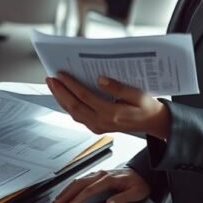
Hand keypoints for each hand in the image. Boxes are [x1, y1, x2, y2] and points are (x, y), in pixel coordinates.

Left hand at [46, 73, 170, 139]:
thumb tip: (100, 79)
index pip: (84, 97)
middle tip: (50, 78)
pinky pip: (78, 116)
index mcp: (111, 113)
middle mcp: (101, 122)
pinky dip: (67, 106)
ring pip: (73, 113)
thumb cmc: (146, 108)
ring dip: (61, 98)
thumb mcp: (137, 95)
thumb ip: (118, 88)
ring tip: (53, 85)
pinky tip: (63, 96)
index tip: (61, 74)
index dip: (71, 85)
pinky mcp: (96, 127)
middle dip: (59, 91)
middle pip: (73, 106)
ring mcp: (97, 127)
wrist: (153, 123)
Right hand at [54, 168, 149, 202]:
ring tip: (59, 198)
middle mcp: (102, 174)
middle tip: (57, 202)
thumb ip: (122, 198)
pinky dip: (73, 185)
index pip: (89, 189)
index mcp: (110, 179)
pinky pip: (82, 178)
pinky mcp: (98, 174)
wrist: (143, 173)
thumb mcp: (136, 194)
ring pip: (79, 179)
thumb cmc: (139, 184)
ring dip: (68, 188)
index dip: (77, 198)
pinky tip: (68, 190)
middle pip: (80, 183)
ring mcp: (99, 173)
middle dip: (67, 193)